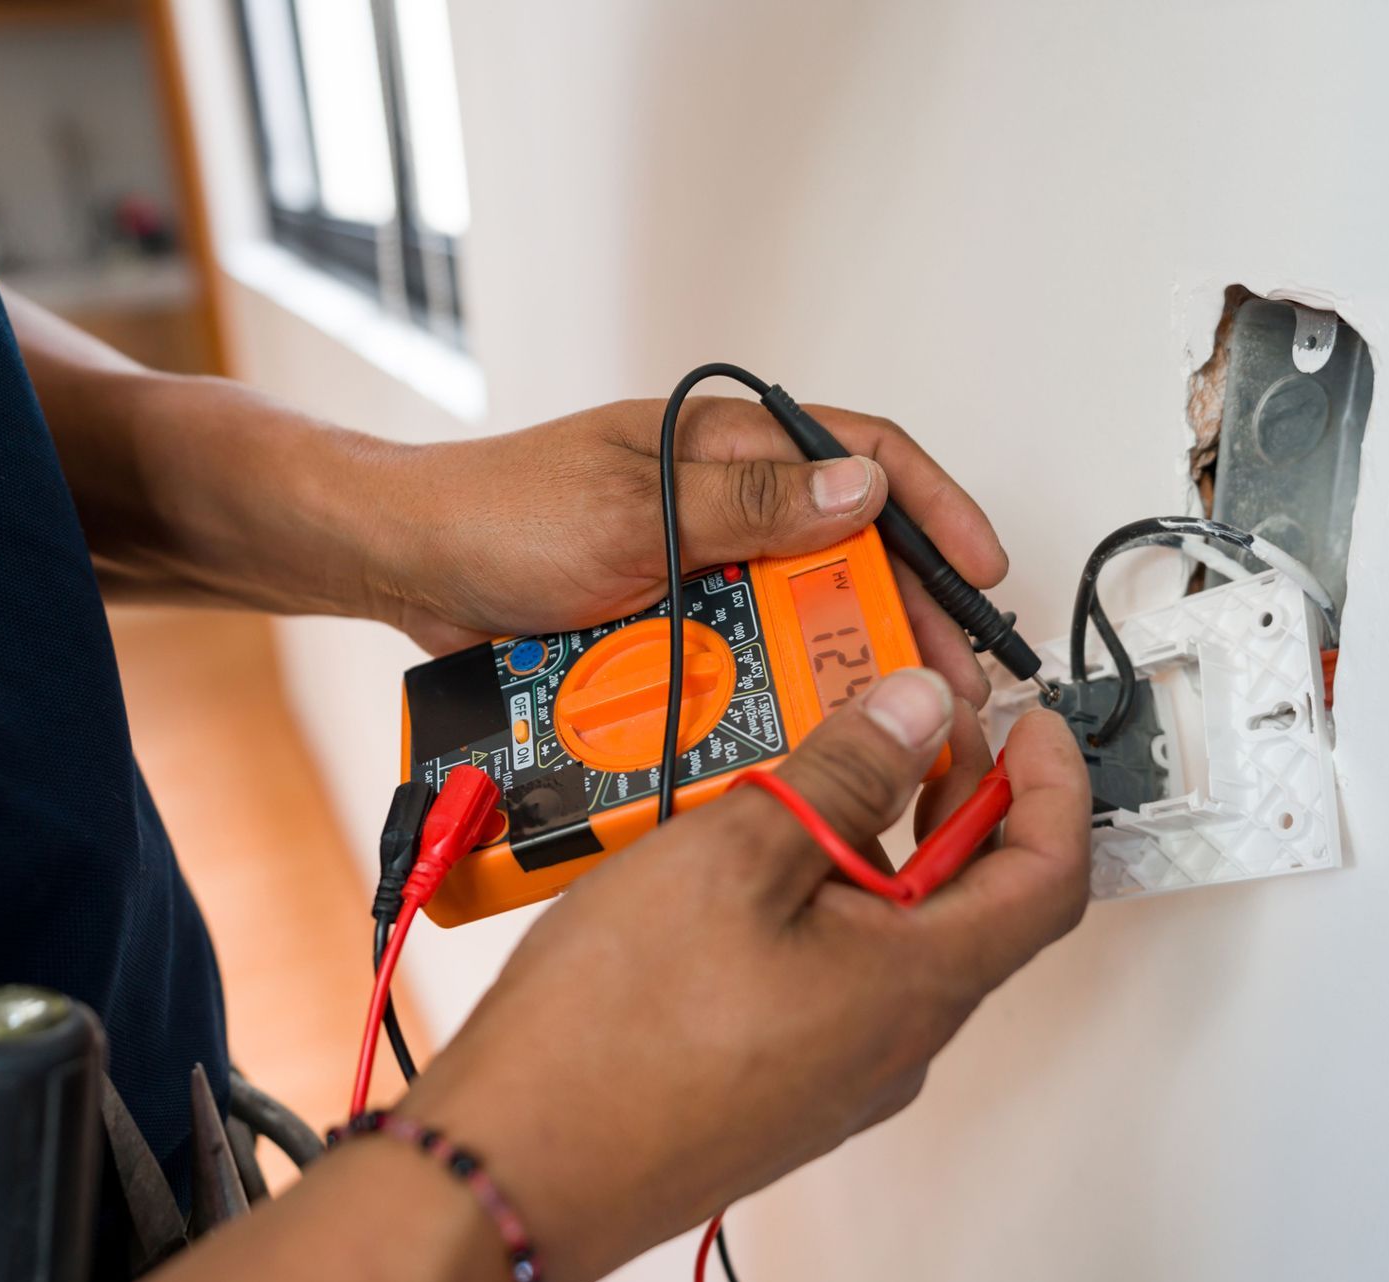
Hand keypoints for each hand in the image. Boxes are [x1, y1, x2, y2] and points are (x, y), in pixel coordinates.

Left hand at [358, 398, 1008, 704]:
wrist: (406, 570)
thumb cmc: (499, 514)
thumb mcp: (633, 505)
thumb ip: (750, 502)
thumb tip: (862, 492)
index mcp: (724, 446)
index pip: (861, 455)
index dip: (935, 506)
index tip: (981, 567)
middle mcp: (722, 503)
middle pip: (846, 548)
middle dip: (904, 608)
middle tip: (947, 675)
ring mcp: (697, 566)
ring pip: (798, 613)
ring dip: (840, 659)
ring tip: (884, 715)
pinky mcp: (669, 624)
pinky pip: (739, 658)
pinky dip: (769, 689)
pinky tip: (798, 728)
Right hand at [397, 669, 1089, 1281]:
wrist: (516, 1168)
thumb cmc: (614, 1035)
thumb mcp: (738, 855)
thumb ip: (844, 774)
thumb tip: (915, 715)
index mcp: (916, 982)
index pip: (1049, 875)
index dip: (1055, 787)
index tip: (1033, 727)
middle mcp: (895, 1039)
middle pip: (974, 904)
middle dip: (954, 799)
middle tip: (908, 726)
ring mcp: (839, 1070)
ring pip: (895, 937)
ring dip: (875, 847)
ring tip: (803, 781)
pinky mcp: (779, 1082)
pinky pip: (835, 976)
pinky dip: (821, 901)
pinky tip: (744, 866)